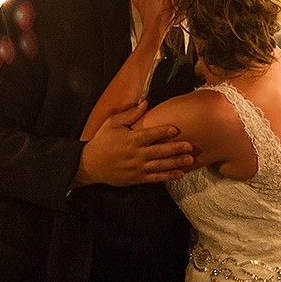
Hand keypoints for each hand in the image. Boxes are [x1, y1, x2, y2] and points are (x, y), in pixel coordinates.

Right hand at [75, 102, 193, 185]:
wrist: (90, 165)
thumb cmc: (102, 142)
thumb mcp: (111, 124)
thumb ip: (129, 114)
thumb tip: (144, 103)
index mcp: (130, 139)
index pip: (150, 135)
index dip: (163, 132)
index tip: (176, 129)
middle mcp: (136, 154)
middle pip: (159, 151)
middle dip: (175, 148)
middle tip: (189, 146)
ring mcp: (137, 168)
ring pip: (160, 165)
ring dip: (176, 162)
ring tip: (190, 160)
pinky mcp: (137, 178)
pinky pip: (155, 177)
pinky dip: (168, 176)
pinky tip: (179, 173)